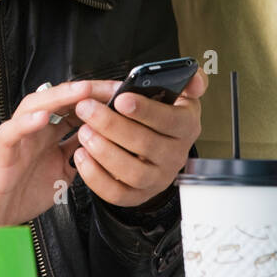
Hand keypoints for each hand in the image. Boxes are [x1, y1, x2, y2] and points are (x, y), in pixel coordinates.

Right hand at [0, 78, 122, 229]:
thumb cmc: (18, 193)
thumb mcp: (60, 175)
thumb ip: (77, 157)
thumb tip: (104, 147)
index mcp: (49, 134)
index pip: (77, 108)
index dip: (100, 100)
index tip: (127, 96)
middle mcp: (34, 130)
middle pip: (61, 99)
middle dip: (88, 91)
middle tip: (113, 87)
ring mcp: (17, 137)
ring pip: (36, 106)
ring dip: (60, 97)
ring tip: (82, 90)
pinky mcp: (0, 152)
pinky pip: (11, 132)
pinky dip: (26, 124)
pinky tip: (43, 118)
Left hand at [69, 68, 206, 208]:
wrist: (157, 145)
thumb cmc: (161, 115)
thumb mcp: (179, 94)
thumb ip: (187, 81)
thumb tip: (194, 80)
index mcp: (186, 127)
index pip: (171, 120)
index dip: (145, 110)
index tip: (120, 99)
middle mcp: (175, 156)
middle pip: (146, 145)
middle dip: (112, 125)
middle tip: (88, 109)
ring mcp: (157, 178)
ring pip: (132, 172)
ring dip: (104, 151)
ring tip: (84, 131)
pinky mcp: (138, 195)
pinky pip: (117, 193)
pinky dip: (96, 176)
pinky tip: (82, 155)